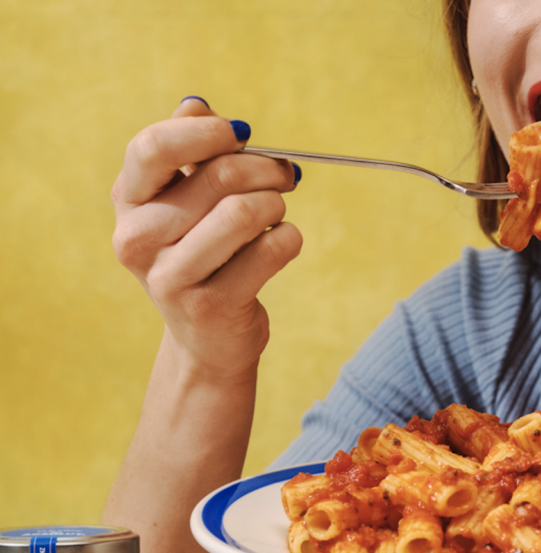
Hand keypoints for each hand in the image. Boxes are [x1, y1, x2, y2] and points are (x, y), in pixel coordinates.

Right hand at [111, 97, 302, 379]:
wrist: (207, 337)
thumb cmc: (203, 256)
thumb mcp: (185, 202)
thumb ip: (191, 153)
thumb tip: (195, 104)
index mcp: (127, 201)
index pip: (153, 147)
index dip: (206, 132)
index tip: (240, 133)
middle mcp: (137, 239)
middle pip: (217, 177)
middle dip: (265, 169)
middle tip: (285, 175)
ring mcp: (171, 277)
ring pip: (245, 213)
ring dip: (276, 205)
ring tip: (277, 213)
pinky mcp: (212, 306)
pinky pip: (271, 251)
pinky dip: (290, 239)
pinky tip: (283, 243)